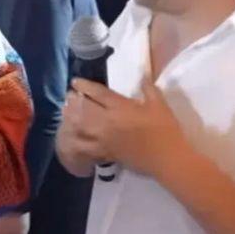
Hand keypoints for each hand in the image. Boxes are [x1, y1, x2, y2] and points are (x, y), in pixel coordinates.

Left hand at [57, 77, 190, 178]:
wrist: (167, 159)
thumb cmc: (165, 130)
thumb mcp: (159, 104)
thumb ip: (148, 88)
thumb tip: (143, 75)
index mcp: (121, 107)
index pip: (97, 93)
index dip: (84, 86)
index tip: (75, 82)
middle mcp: (108, 122)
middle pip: (83, 110)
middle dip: (73, 101)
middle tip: (69, 97)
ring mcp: (104, 139)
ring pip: (80, 128)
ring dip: (71, 120)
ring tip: (66, 115)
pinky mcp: (105, 153)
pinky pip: (85, 148)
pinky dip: (76, 143)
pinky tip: (71, 139)